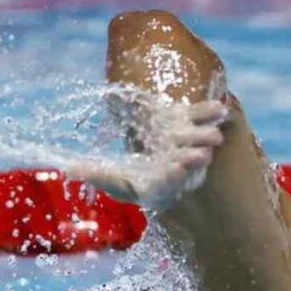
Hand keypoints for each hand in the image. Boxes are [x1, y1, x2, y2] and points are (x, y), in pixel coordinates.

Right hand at [69, 99, 228, 210]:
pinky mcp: (184, 123)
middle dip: (193, 159)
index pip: (166, 182)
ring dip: (204, 137)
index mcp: (159, 182)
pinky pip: (198, 117)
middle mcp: (174, 164)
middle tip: (203, 155)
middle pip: (185, 162)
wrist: (147, 148)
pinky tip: (220, 107)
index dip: (171, 177)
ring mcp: (182, 144)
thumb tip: (70, 169)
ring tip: (216, 135)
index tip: (176, 170)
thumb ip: (98, 174)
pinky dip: (208, 113)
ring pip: (196, 142)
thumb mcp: (115, 179)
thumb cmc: (133, 175)